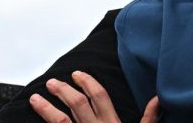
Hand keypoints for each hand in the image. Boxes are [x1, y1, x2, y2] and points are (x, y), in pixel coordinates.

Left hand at [28, 73, 158, 122]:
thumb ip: (148, 118)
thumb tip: (157, 99)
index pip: (99, 96)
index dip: (87, 82)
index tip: (76, 74)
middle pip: (77, 104)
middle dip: (63, 90)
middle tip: (52, 82)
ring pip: (61, 121)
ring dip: (47, 108)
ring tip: (35, 98)